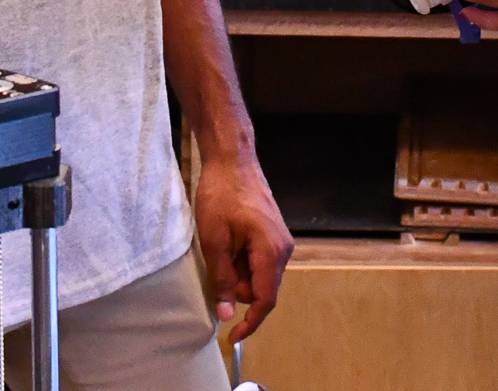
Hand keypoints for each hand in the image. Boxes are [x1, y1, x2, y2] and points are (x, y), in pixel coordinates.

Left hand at [193, 152, 292, 343]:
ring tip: (220, 246)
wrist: (232, 160)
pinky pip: (258, 261)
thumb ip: (222, 279)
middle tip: (215, 265)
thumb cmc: (222, 195)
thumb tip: (225, 313)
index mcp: (271, 252)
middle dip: (236, 288)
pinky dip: (241, 260)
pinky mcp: (273, 234)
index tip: (232, 336)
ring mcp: (280, 241)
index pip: (265, 300)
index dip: (250, 322)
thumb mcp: (214, 241)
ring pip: (258, 276)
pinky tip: (228, 241)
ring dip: (237, 272)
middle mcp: (283, 249)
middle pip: (261, 289)